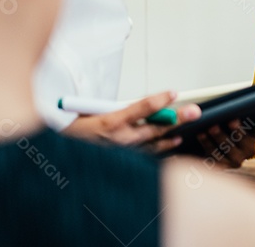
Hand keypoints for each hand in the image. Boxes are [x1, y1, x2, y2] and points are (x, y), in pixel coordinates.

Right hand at [62, 91, 200, 151]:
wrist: (60, 154)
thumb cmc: (73, 129)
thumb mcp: (89, 110)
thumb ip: (116, 107)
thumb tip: (145, 103)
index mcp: (108, 123)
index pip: (139, 109)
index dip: (158, 101)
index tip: (173, 93)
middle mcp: (118, 140)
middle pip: (153, 126)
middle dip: (176, 117)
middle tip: (194, 111)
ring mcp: (122, 152)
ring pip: (153, 141)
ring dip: (172, 132)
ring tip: (189, 123)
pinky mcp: (123, 160)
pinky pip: (147, 153)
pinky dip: (162, 147)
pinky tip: (174, 142)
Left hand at [194, 112, 254, 167]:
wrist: (207, 148)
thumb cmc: (221, 128)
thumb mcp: (231, 118)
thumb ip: (236, 109)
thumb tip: (234, 99)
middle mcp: (249, 149)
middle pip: (247, 141)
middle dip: (238, 130)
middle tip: (231, 120)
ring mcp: (235, 159)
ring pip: (229, 149)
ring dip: (220, 137)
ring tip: (211, 127)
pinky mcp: (221, 166)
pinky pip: (214, 155)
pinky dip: (207, 143)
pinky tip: (200, 134)